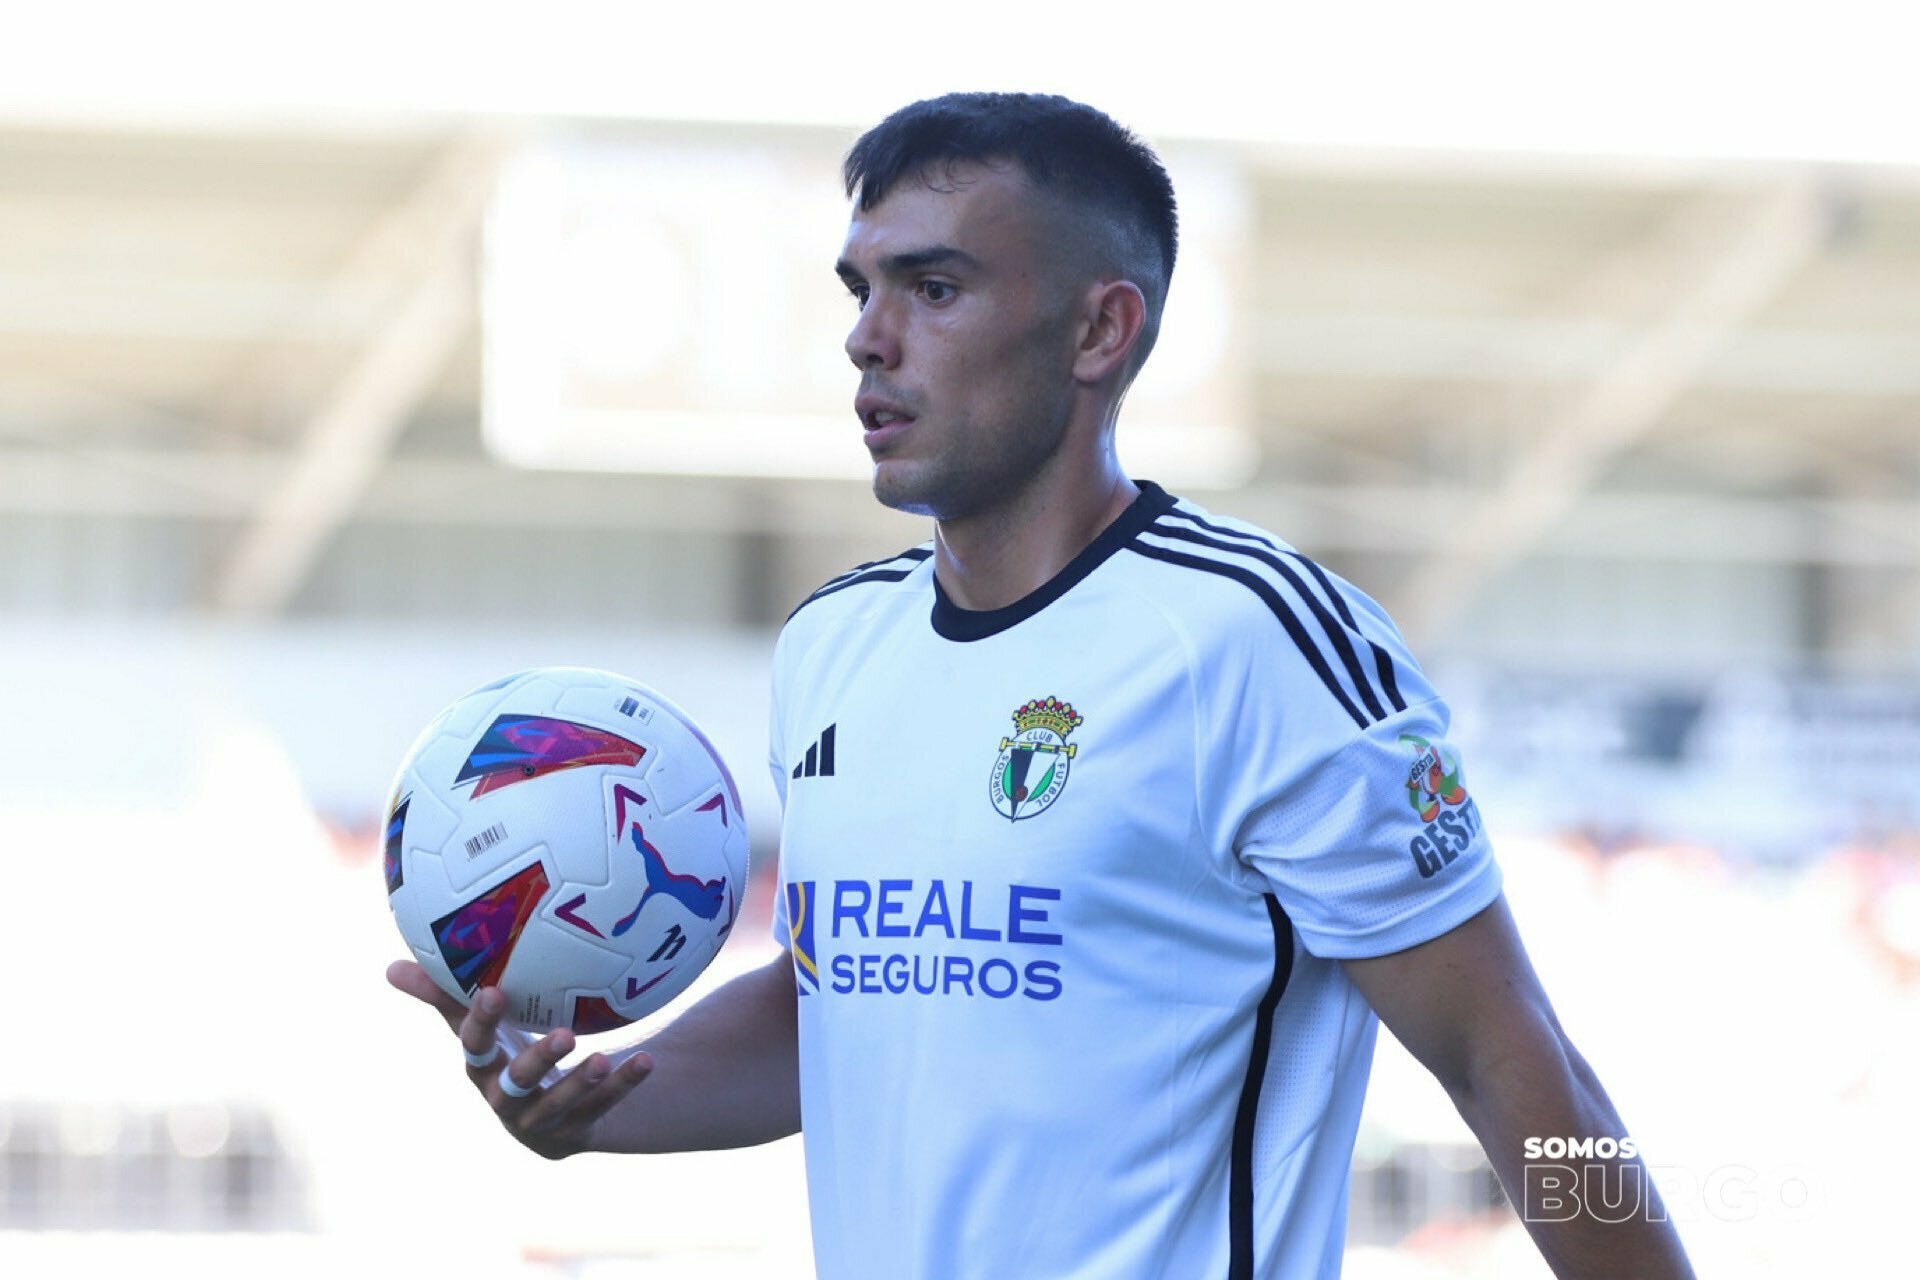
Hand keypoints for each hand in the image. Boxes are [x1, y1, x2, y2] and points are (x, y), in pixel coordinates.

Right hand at [386, 959, 653, 1159]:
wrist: (551, 1109)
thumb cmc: (508, 1054)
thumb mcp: (480, 1026)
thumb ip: (444, 996)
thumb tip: (389, 967)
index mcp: (480, 1069)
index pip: (473, 1045)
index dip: (480, 1021)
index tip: (494, 990)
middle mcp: (504, 1100)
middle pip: (517, 1084)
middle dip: (539, 1062)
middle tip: (565, 1035)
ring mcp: (538, 1122)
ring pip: (559, 1105)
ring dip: (582, 1083)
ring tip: (604, 1059)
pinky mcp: (572, 1134)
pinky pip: (600, 1110)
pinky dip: (623, 1086)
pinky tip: (647, 1062)